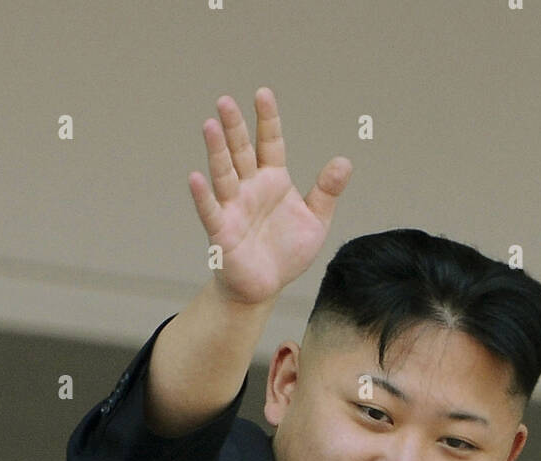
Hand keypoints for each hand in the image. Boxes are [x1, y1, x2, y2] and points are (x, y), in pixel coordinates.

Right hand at [187, 87, 352, 306]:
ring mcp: (234, 207)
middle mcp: (250, 187)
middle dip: (234, 127)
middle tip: (226, 101)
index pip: (270, 142)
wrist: (265, 287)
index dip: (267, 120)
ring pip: (224, 173)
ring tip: (210, 126)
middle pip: (241, 151)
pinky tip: (196, 178)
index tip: (263, 94)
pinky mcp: (222, 232)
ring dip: (217, 151)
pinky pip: (211, 211)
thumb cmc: (286, 252)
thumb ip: (326, 192)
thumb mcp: (315, 221)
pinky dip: (203, 196)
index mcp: (273, 179)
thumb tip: (344, 162)